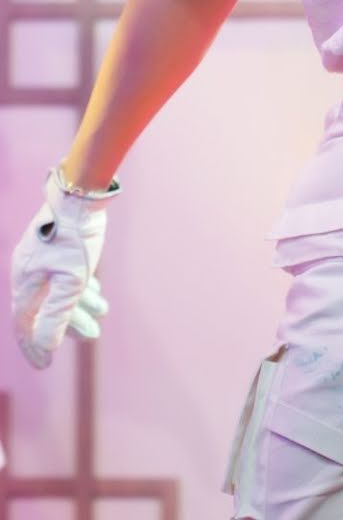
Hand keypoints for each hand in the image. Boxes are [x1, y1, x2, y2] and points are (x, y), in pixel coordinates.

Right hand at [11, 168, 117, 368]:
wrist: (82, 190)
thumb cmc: (76, 237)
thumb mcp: (71, 282)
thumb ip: (57, 316)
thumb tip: (45, 347)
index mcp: (25, 281)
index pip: (25, 324)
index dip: (35, 346)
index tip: (45, 366)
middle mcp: (27, 269)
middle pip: (44, 306)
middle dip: (70, 323)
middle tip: (93, 334)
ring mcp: (40, 255)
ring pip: (58, 288)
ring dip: (80, 302)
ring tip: (103, 310)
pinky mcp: (54, 243)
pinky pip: (63, 272)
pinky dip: (79, 284)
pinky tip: (96, 289)